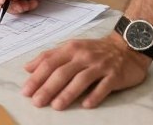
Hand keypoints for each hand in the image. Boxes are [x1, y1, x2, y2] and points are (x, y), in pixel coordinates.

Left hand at [21, 33, 150, 108]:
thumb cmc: (95, 50)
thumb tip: (27, 68)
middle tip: (37, 102)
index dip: (36, 76)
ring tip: (56, 106)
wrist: (126, 47)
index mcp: (70, 48)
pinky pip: (103, 86)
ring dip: (67, 93)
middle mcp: (83, 55)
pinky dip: (94, 95)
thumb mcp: (71, 48)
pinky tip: (86, 105)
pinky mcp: (114, 75)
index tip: (26, 90)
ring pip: (81, 79)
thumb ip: (50, 57)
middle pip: (62, 72)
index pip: (49, 62)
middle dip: (48, 88)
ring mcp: (100, 65)